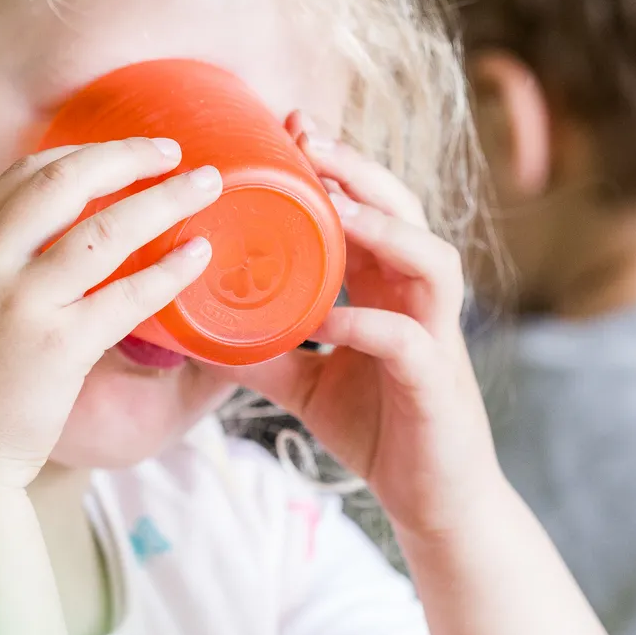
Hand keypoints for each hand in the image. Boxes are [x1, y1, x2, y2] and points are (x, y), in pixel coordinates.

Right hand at [0, 139, 221, 491]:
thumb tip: (55, 248)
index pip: (23, 175)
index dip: (80, 152)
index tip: (120, 152)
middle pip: (65, 180)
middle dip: (126, 156)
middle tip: (174, 151)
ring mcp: (23, 304)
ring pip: (106, 231)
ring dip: (165, 200)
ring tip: (208, 186)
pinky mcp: (59, 348)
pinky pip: (127, 296)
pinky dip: (169, 271)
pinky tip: (198, 257)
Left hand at [222, 113, 501, 538]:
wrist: (433, 501)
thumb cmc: (380, 431)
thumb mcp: (307, 385)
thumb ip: (265, 353)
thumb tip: (198, 333)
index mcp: (388, 291)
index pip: (368, 211)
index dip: (334, 170)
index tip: (285, 132)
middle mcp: (417, 301)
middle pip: (402, 212)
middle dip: (356, 169)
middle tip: (303, 136)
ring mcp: (435, 337)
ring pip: (428, 259)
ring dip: (381, 227)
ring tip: (332, 204)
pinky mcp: (437, 382)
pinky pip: (406, 340)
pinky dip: (367, 324)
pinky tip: (326, 319)